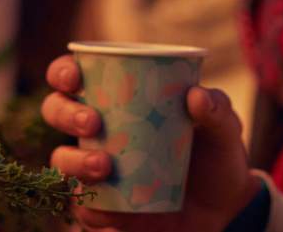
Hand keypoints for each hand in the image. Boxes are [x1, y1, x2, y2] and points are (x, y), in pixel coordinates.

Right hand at [41, 55, 259, 230]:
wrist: (225, 210)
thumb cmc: (217, 155)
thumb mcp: (224, 129)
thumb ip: (217, 109)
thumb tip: (195, 95)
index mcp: (120, 98)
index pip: (76, 77)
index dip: (63, 72)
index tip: (75, 77)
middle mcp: (100, 131)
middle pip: (56, 112)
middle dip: (65, 113)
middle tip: (93, 122)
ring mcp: (96, 170)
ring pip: (60, 161)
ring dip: (74, 162)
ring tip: (105, 166)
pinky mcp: (102, 208)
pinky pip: (81, 209)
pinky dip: (90, 207)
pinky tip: (111, 209)